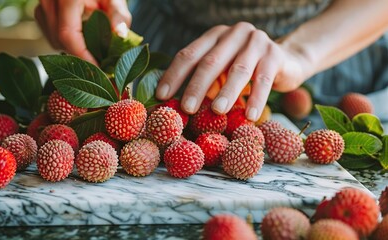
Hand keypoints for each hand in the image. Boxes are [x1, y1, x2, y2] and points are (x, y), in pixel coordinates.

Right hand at [34, 0, 130, 64]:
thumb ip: (119, 15)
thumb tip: (121, 35)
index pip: (68, 35)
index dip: (82, 56)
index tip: (99, 68)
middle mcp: (49, 1)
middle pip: (59, 41)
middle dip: (79, 54)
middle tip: (101, 61)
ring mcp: (41, 6)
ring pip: (53, 40)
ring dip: (72, 48)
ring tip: (92, 47)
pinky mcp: (41, 11)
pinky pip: (50, 35)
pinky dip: (65, 42)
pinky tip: (80, 38)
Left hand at [156, 22, 311, 120]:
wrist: (286, 61)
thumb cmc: (245, 69)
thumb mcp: (222, 71)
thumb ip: (205, 81)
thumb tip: (179, 106)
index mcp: (214, 36)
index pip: (189, 54)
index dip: (174, 75)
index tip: (161, 96)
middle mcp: (234, 34)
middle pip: (211, 61)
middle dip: (197, 86)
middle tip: (187, 109)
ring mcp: (256, 42)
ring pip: (238, 70)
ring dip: (226, 93)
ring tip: (217, 112)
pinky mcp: (275, 55)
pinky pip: (263, 80)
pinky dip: (256, 99)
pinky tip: (249, 116)